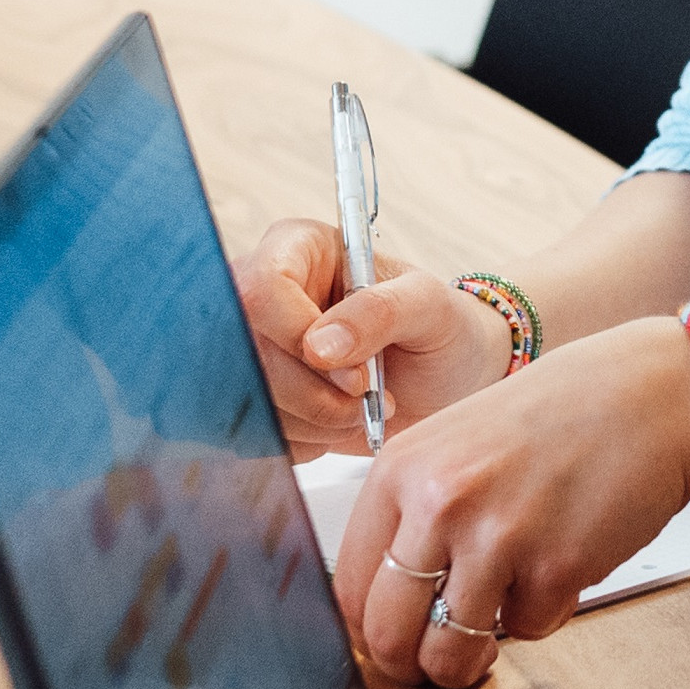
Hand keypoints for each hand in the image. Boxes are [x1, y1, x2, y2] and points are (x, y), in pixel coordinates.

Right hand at [235, 217, 511, 452]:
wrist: (443, 380)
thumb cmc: (440, 328)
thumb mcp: (430, 307)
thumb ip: (382, 311)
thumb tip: (317, 345)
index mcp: (300, 248)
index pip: (260, 289)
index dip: (299, 336)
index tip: (357, 372)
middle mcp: (263, 295)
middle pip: (246, 353)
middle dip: (310, 394)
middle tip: (366, 399)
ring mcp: (252, 348)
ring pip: (248, 399)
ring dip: (311, 421)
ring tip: (361, 409)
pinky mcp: (252, 396)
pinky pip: (254, 433)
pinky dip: (303, 440)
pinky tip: (338, 422)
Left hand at [332, 314, 689, 688]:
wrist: (658, 391)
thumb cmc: (568, 411)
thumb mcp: (462, 441)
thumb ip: (416, 508)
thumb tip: (385, 596)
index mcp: (404, 467)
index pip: (349, 589)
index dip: (373, 627)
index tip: (396, 633)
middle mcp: (441, 501)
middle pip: (388, 635)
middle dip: (412, 664)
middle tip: (435, 660)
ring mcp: (499, 536)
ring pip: (450, 652)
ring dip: (471, 658)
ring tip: (493, 632)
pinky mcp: (558, 566)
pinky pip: (528, 630)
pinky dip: (542, 614)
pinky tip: (560, 569)